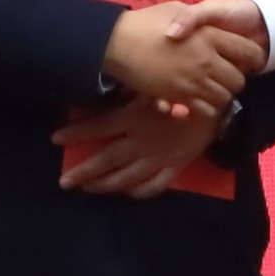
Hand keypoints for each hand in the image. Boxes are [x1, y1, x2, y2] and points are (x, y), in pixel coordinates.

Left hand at [55, 93, 225, 197]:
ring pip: (125, 178)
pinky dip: (137, 192)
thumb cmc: (181, 86)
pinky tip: (126, 192)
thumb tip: (99, 86)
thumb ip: (126, 88)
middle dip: (82, 172)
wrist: (219, 103)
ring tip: (87, 190)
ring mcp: (158, 158)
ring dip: (104, 185)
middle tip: (64, 182)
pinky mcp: (174, 167)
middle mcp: (141, 142)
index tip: (55, 139)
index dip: (74, 134)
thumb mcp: (151, 82)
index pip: (97, 128)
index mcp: (133, 118)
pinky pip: (153, 186)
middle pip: (106, 160)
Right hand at [103, 1, 261, 115]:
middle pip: (238, 79)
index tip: (248, 60)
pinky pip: (205, 110)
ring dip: (222, 94)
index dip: (253, 57)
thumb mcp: (178, 8)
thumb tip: (214, 29)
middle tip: (228, 75)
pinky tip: (200, 99)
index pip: (248, 51)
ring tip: (214, 87)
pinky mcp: (179, 97)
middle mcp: (206, 60)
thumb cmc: (147, 21)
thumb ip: (199, 18)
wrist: (117, 42)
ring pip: (224, 97)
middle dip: (236, 79)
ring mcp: (193, 81)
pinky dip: (206, 108)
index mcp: (210, 36)